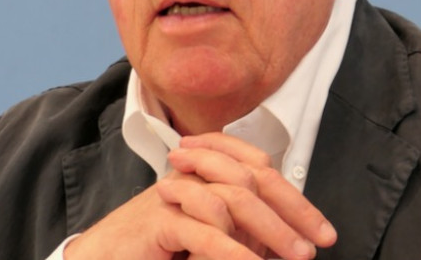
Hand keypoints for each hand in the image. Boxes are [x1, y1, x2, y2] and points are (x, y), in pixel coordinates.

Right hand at [64, 132, 335, 259]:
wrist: (99, 259)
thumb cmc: (152, 250)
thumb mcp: (205, 238)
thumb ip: (238, 233)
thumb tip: (282, 242)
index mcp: (205, 175)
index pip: (259, 170)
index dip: (294, 198)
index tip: (322, 231)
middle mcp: (191, 177)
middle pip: (253, 177)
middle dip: (292, 211)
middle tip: (313, 244)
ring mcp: (173, 196)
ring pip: (233, 198)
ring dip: (270, 230)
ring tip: (293, 256)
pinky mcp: (156, 222)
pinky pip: (201, 229)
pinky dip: (230, 250)